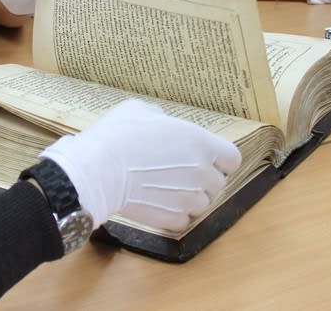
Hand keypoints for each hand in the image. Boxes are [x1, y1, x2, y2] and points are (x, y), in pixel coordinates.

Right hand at [39, 99, 241, 230]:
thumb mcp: (140, 110)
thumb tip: (162, 122)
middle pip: (218, 183)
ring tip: (166, 188)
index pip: (232, 159)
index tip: (208, 160)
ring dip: (189, 197)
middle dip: (202, 179)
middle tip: (179, 173)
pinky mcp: (173, 219)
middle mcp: (202, 172)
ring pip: (202, 203)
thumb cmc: (118, 136)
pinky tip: (158, 202)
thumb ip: (161, 117)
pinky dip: (175, 214)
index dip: (220, 160)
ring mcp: (189, 198)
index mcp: (201, 143)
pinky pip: (184, 220)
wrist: (98, 170)